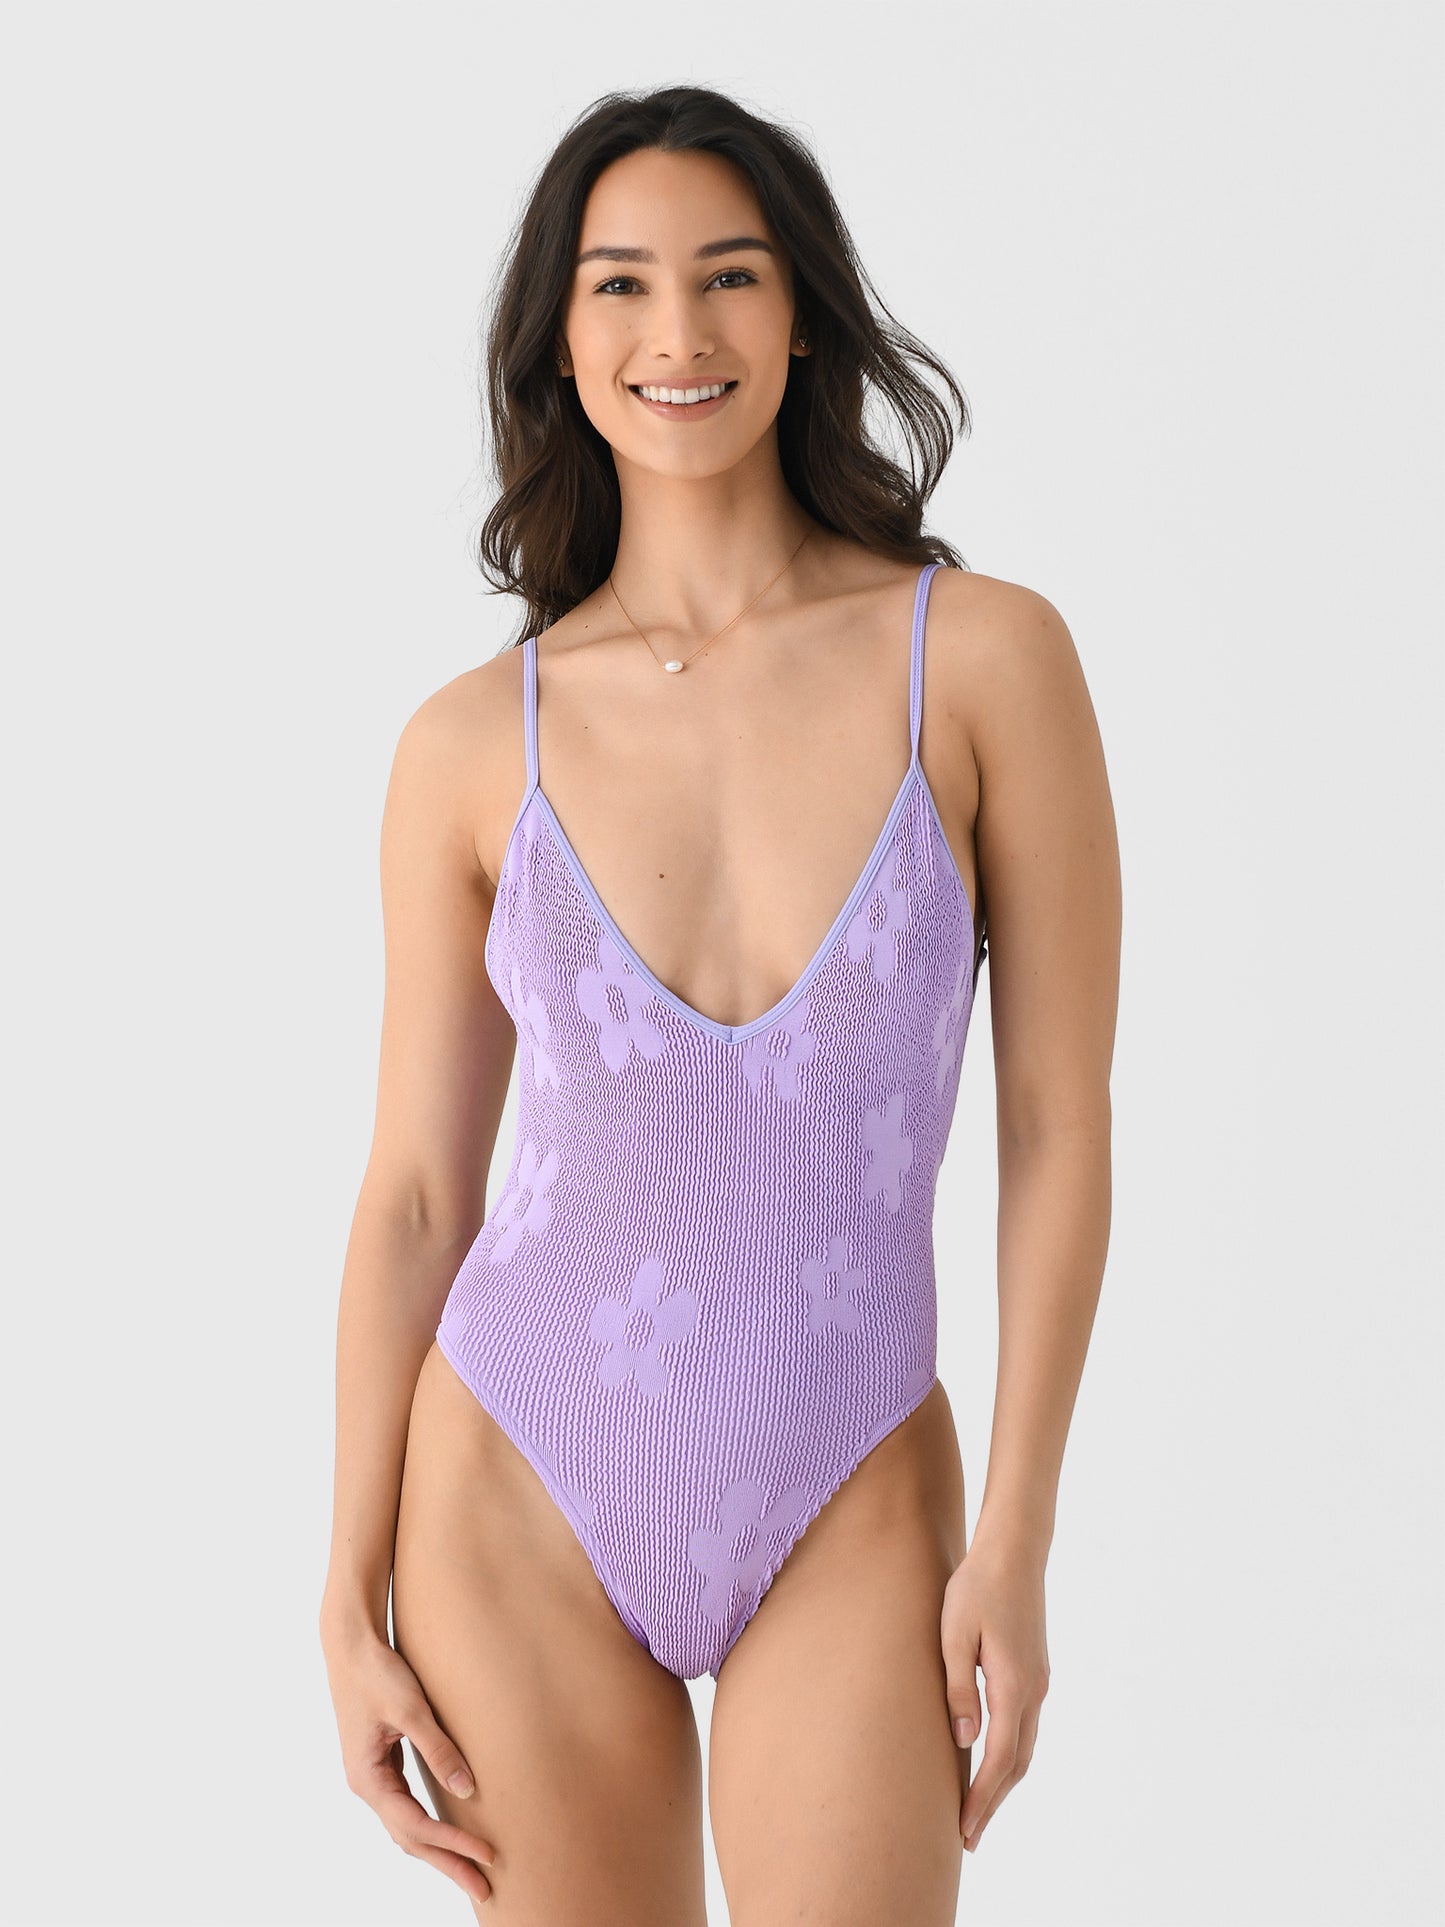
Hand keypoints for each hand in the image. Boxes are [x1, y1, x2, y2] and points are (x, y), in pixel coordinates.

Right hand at [321, 1616, 496, 1904]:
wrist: (350, 1645)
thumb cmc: (379, 1673)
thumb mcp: (412, 1710)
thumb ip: (440, 1750)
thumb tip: (468, 1790)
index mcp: (369, 1779)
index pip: (416, 1826)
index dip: (453, 1844)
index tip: (487, 1855)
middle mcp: (367, 1786)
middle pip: (410, 1839)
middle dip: (448, 1864)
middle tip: (484, 1890)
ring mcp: (372, 1777)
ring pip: (407, 1826)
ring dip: (439, 1849)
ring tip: (472, 1870)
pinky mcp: (381, 1763)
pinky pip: (406, 1807)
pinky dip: (428, 1825)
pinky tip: (449, 1831)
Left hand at [940, 1538, 1049, 1851]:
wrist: (1014, 1551)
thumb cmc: (976, 1586)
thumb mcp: (954, 1633)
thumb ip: (958, 1688)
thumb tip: (964, 1741)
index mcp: (1013, 1684)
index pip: (1000, 1758)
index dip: (983, 1799)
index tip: (966, 1830)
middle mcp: (1033, 1690)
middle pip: (1018, 1763)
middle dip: (994, 1802)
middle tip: (969, 1838)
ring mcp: (1038, 1681)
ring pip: (1025, 1747)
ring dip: (1003, 1782)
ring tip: (977, 1809)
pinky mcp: (1034, 1672)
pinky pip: (1024, 1726)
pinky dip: (1010, 1755)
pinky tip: (991, 1761)